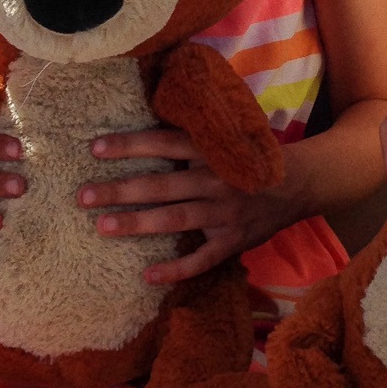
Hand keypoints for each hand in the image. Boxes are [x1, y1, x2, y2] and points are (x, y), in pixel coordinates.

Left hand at [81, 128, 296, 287]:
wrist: (303, 182)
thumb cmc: (257, 155)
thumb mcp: (231, 134)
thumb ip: (197, 132)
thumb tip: (154, 111)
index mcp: (213, 151)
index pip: (165, 144)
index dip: (130, 145)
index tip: (95, 148)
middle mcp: (216, 181)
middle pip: (161, 185)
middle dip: (120, 190)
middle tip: (83, 196)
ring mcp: (224, 214)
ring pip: (174, 219)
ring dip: (137, 223)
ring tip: (102, 227)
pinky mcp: (233, 241)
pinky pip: (202, 259)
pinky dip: (177, 269)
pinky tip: (148, 276)